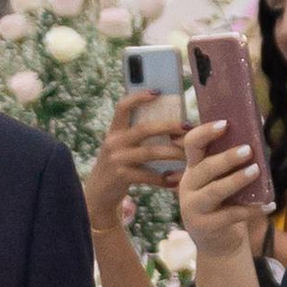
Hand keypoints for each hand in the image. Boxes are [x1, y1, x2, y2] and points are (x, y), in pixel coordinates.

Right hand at [82, 90, 186, 236]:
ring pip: (150, 152)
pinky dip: (163, 178)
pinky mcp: (121, 177)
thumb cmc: (118, 167)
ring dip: (172, 153)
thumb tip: (171, 124)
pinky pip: (148, 175)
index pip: (123, 106)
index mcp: (114, 131)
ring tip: (188, 155)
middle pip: (144, 128)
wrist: (98, 194)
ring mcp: (116, 159)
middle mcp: (113, 142)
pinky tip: (175, 180)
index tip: (158, 92)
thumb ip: (136, 135)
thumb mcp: (121, 147)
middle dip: (168, 126)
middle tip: (187, 127)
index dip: (139, 97)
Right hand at [179, 116, 269, 256]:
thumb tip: (262, 124)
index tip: (225, 124)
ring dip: (236, 180)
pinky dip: (252, 209)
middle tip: (249, 150)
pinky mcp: (206, 226)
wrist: (217, 243)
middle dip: (227, 158)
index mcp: (193, 169)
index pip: (192, 144)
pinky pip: (231, 215)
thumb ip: (235, 160)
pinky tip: (269, 205)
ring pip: (214, 191)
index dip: (205, 132)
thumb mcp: (223, 181)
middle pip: (205, 168)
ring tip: (256, 171)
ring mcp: (194, 207)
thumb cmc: (223, 204)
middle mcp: (189, 186)